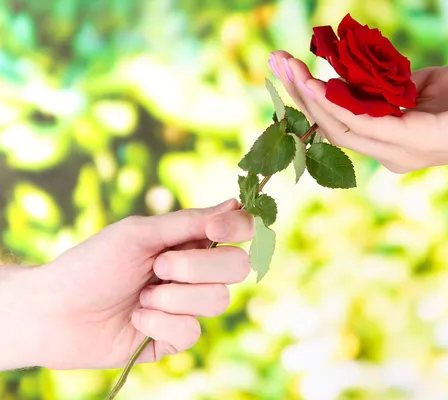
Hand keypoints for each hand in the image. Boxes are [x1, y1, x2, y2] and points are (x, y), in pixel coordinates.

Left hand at [0, 199, 252, 369]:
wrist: (54, 312)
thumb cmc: (91, 264)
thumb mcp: (139, 233)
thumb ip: (189, 221)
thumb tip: (234, 204)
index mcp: (190, 241)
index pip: (241, 232)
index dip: (239, 230)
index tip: (214, 230)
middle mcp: (196, 272)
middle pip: (238, 267)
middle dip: (197, 267)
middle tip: (158, 266)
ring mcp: (188, 306)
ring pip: (218, 301)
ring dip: (174, 297)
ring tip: (141, 296)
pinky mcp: (176, 338)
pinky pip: (192, 332)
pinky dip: (160, 323)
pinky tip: (136, 319)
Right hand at [269, 51, 447, 173]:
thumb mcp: (427, 87)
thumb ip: (394, 87)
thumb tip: (367, 73)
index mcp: (392, 140)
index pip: (340, 121)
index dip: (310, 97)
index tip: (291, 66)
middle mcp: (388, 152)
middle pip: (330, 125)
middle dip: (298, 92)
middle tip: (275, 59)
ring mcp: (399, 151)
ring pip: (339, 125)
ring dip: (308, 95)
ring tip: (285, 65)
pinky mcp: (413, 142)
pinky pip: (363, 123)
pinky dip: (335, 105)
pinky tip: (317, 84)